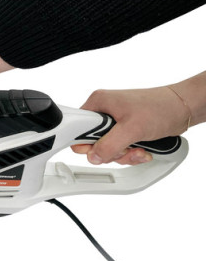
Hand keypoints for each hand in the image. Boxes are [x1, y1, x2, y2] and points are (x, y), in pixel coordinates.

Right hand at [70, 86, 189, 164]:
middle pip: (92, 142)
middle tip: (125, 148)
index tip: (100, 148)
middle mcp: (104, 112)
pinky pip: (118, 149)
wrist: (183, 108)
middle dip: (110, 151)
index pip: (77, 128)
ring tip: (138, 149)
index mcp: (99, 103)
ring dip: (123, 155)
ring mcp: (114, 122)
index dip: (86, 142)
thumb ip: (109, 145)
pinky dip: (130, 154)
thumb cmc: (161, 108)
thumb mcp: (131, 129)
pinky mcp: (124, 131)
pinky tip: (142, 150)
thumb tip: (93, 156)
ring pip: (106, 148)